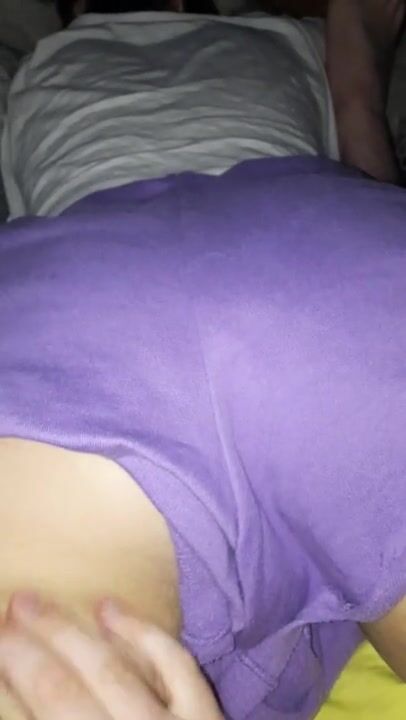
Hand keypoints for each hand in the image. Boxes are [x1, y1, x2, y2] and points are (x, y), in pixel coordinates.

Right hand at [0, 593, 222, 719]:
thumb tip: (27, 709)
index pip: (46, 714)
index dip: (15, 680)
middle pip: (63, 696)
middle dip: (27, 654)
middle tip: (6, 612)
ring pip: (110, 672)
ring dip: (67, 634)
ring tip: (32, 604)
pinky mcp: (206, 717)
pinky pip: (175, 665)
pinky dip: (142, 633)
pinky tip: (109, 608)